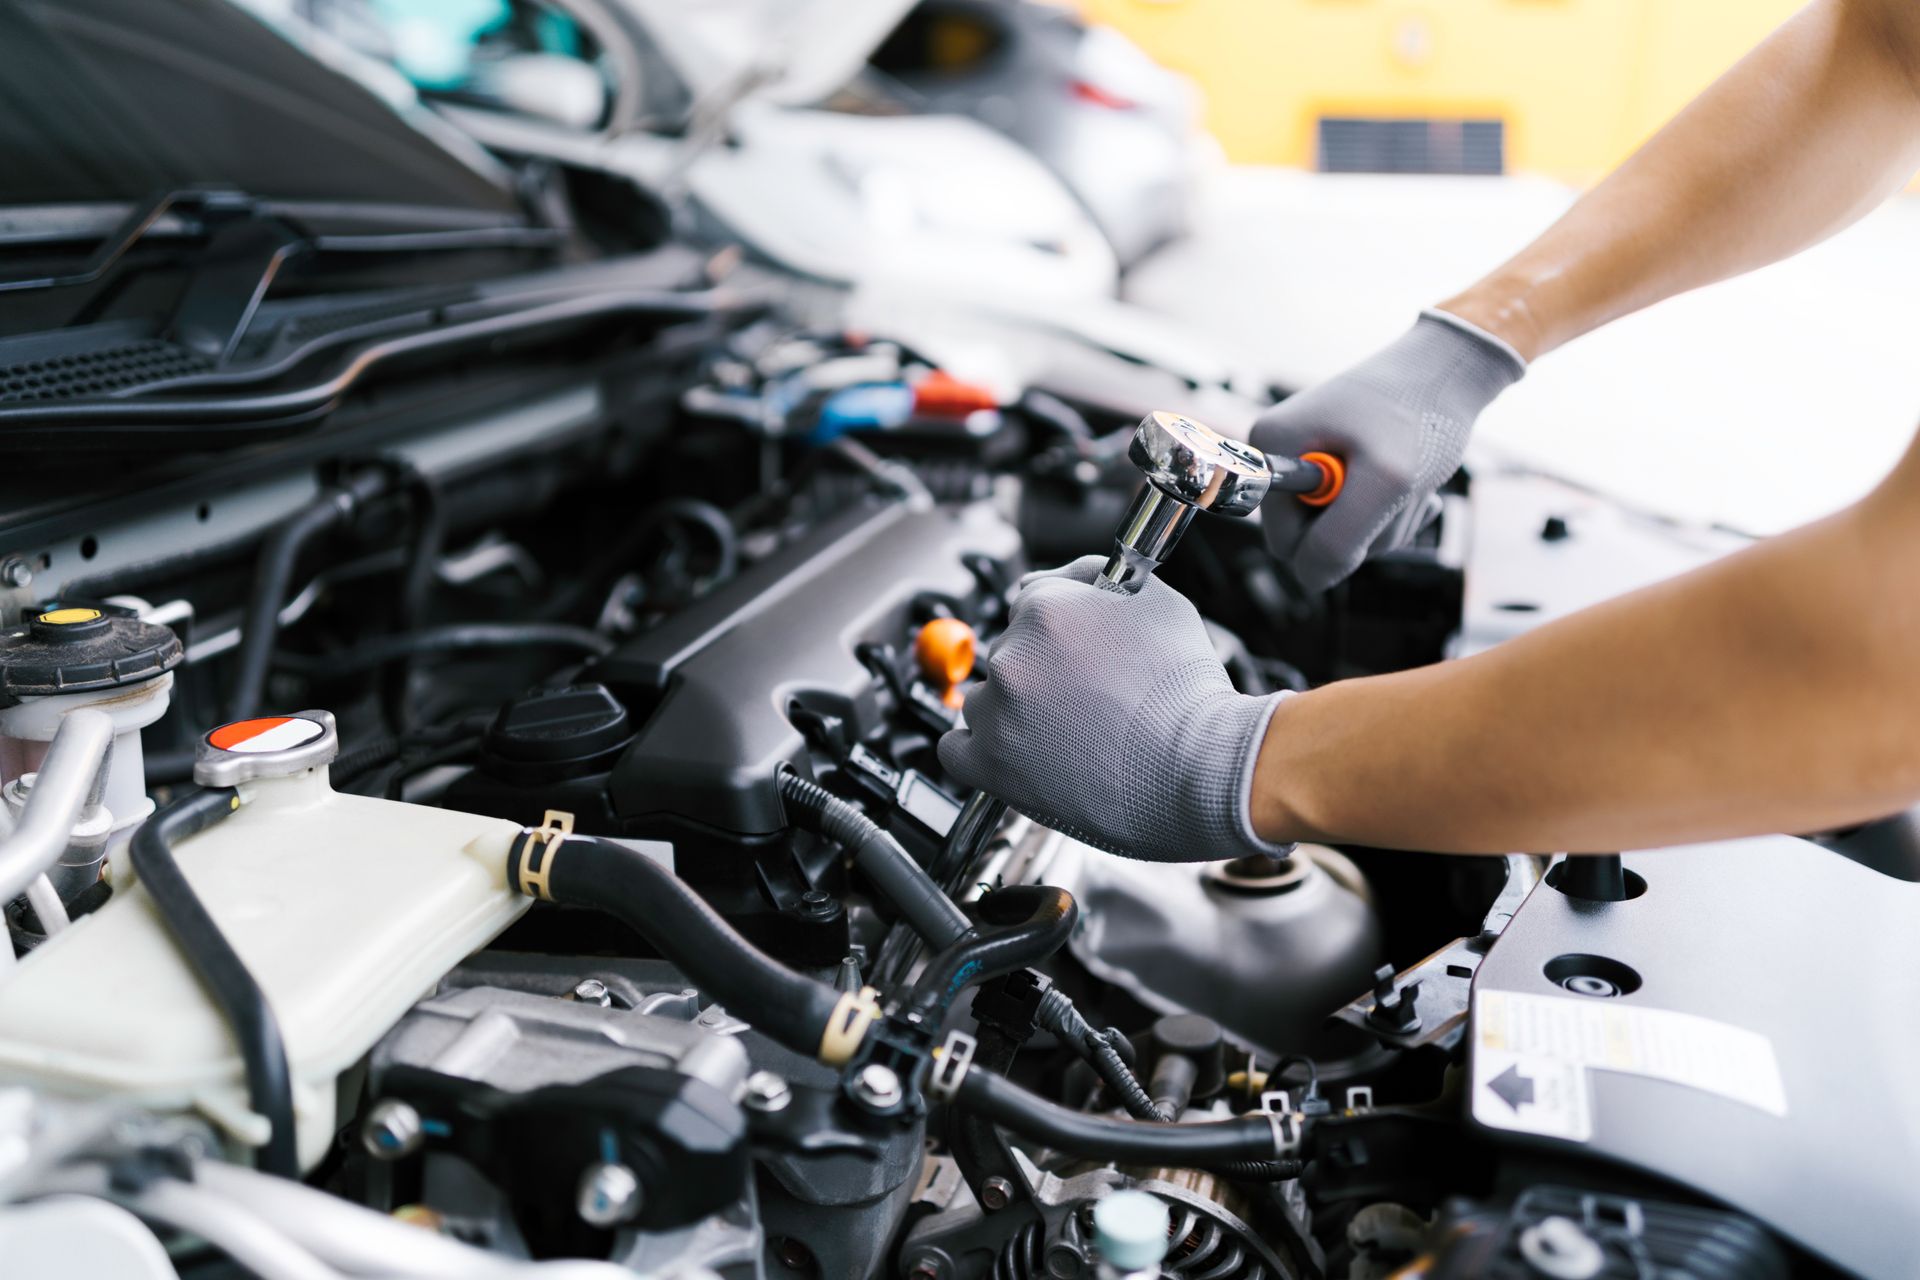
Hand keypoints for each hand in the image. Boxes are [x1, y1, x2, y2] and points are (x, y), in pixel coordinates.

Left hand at [937, 556, 1290, 861]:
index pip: (1030, 604)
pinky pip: (957, 749)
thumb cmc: (1189, 694)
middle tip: (1085, 697)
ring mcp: (996, 713)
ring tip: (1069, 733)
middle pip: (1009, 652)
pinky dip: (983, 750)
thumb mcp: (1158, 602)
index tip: (1075, 654)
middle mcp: (1011, 655)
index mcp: (1044, 607)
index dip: (1059, 631)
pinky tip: (1021, 753)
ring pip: (986, 699)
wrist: (1202, 769)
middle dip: (1042, 670)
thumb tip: (1057, 576)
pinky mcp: (990, 765)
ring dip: (1015, 711)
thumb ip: (1093, 576)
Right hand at [1251, 310, 1523, 592]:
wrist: (1452, 368)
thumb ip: (1339, 540)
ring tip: (1410, 480)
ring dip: (1387, 520)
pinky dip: (1394, 510)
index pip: (1283, 543)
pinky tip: (1413, 481)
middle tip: (1398, 491)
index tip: (1369, 501)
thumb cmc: (1421, 412)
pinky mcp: (1340, 470)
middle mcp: (1282, 457)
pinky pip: (1362, 518)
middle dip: (1364, 530)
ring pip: (1344, 534)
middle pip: (1313, 541)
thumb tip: (1311, 579)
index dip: (1331, 539)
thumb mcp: (1386, 483)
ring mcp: (1311, 465)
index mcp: (1271, 451)